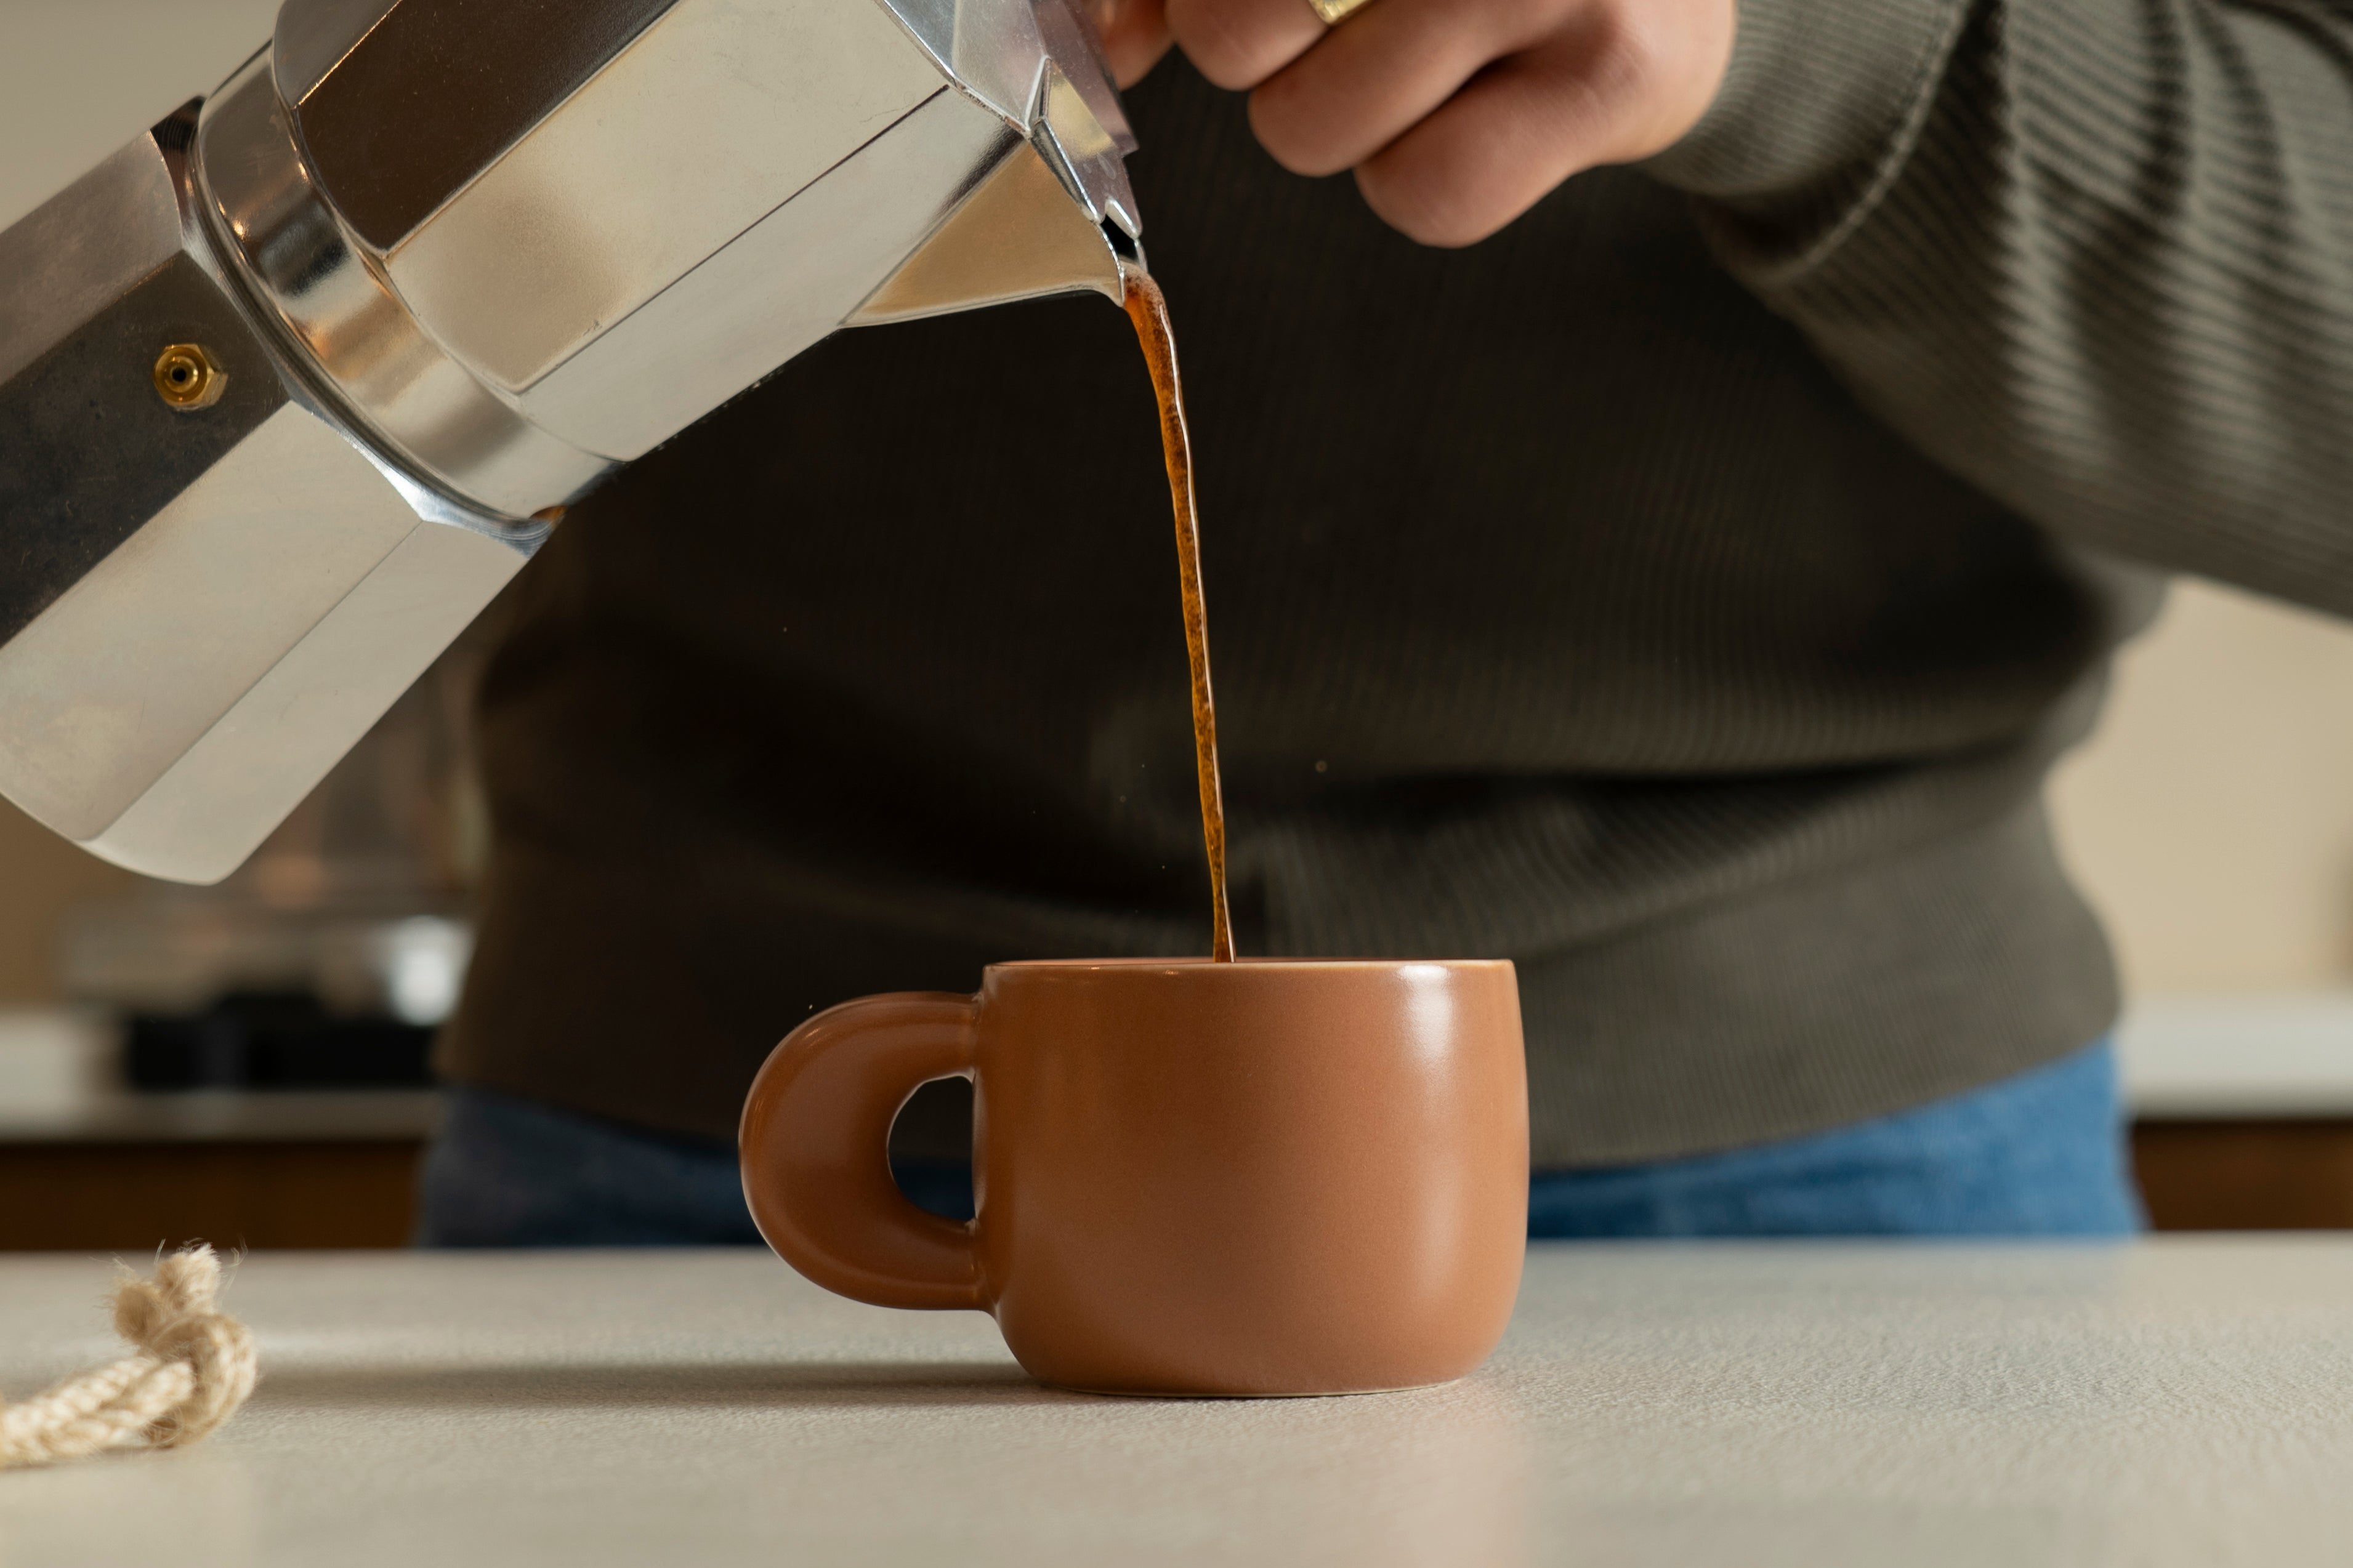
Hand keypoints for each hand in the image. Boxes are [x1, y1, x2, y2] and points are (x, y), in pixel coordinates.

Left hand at [1084, 0, 1734, 246]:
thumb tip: (1106, 39)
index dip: (1171, 8)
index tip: (1195, 20)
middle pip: (1230, 31)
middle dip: (1254, 56)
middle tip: (1329, 26)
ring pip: (1313, 127)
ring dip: (1339, 127)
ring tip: (1419, 68)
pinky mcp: (1605, 71)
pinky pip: (1423, 193)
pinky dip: (1421, 183)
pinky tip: (1476, 119)